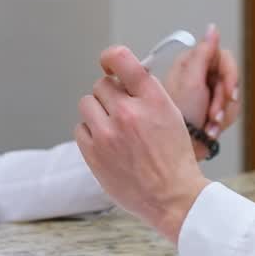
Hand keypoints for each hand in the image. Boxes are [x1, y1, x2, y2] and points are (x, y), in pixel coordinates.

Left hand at [76, 45, 210, 242]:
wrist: (172, 197)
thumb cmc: (174, 158)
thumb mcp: (171, 113)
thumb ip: (146, 92)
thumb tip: (123, 75)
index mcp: (152, 99)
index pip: (121, 59)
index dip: (110, 58)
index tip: (109, 64)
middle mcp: (128, 112)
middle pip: (101, 84)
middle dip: (110, 95)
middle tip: (121, 111)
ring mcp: (108, 133)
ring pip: (87, 103)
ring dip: (98, 112)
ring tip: (114, 128)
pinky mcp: (94, 153)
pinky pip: (80, 128)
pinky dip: (91, 132)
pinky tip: (107, 143)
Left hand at [162, 23, 241, 153]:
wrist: (176, 151)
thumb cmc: (178, 119)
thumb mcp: (191, 83)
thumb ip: (203, 54)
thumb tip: (212, 29)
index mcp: (190, 63)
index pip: (223, 57)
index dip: (229, 76)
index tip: (229, 93)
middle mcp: (197, 75)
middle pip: (229, 79)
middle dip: (223, 100)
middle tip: (214, 114)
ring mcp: (204, 93)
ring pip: (231, 98)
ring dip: (222, 113)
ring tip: (209, 125)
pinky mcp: (208, 109)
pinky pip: (227, 111)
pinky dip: (220, 122)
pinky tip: (210, 129)